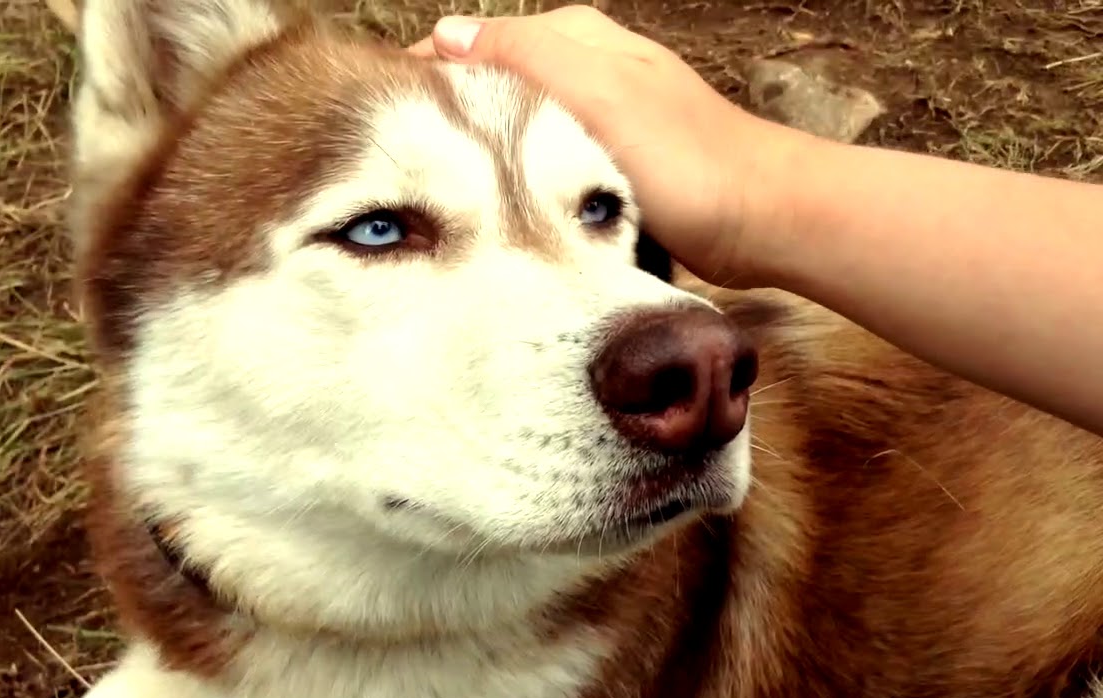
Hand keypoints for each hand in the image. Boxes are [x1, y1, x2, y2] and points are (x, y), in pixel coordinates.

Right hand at [408, 6, 811, 287]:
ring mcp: (597, 120)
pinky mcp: (609, 168)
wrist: (760, 220)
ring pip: (514, 129)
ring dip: (480, 153)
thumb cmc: (684, 158)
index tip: (380, 120)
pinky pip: (543, 166)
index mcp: (575, 39)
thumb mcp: (595, 92)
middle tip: (398, 169)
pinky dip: (517, 182)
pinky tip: (498, 212)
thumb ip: (523, 56)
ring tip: (436, 194)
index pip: (473, 42)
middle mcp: (583, 70)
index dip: (424, 76)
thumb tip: (446, 34)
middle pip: (489, 86)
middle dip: (446, 117)